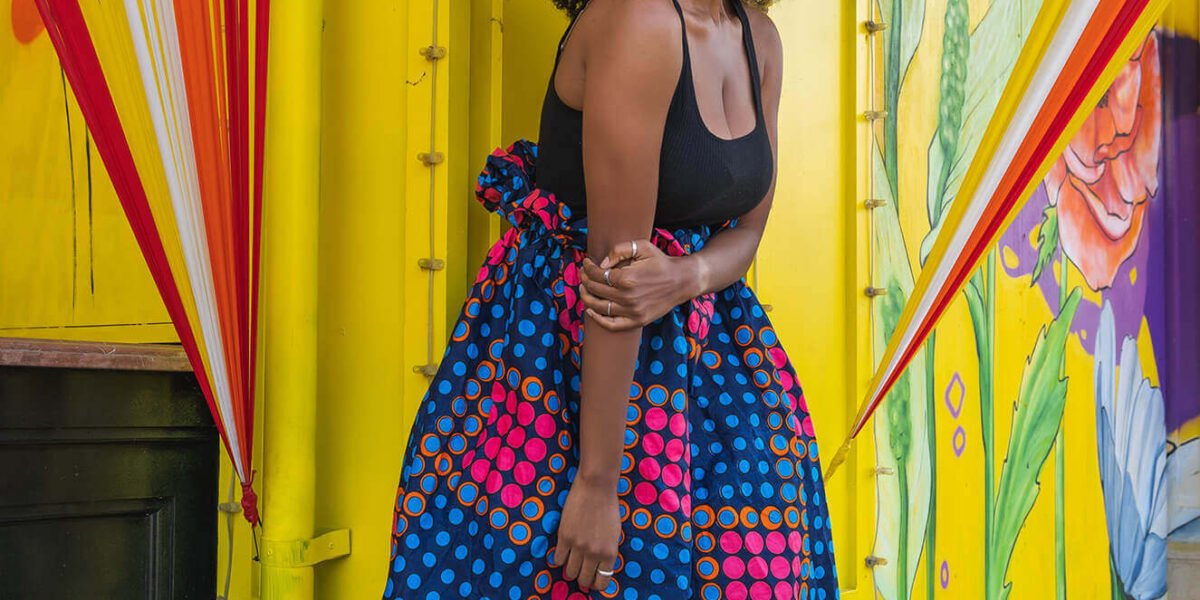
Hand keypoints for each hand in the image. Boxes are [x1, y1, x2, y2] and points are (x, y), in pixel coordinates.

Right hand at [552, 476, 620, 591]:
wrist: (596, 487)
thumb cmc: (608, 507)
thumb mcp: (614, 534)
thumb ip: (607, 552)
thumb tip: (599, 569)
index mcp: (610, 553)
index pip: (602, 582)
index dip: (596, 584)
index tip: (592, 579)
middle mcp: (594, 553)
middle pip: (584, 579)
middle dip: (582, 578)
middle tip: (580, 570)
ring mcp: (578, 546)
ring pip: (570, 571)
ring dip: (570, 569)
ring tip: (571, 560)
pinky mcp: (564, 536)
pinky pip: (558, 559)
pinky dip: (559, 558)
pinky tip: (563, 551)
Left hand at [579, 239, 699, 330]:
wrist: (682, 281)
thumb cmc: (661, 262)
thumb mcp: (642, 247)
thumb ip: (619, 250)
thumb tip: (602, 264)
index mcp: (627, 278)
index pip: (598, 274)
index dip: (588, 268)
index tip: (586, 263)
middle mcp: (627, 297)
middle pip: (595, 290)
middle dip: (585, 280)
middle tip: (584, 274)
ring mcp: (632, 311)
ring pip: (599, 307)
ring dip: (586, 297)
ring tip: (584, 289)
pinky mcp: (637, 320)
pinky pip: (611, 325)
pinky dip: (598, 319)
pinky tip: (591, 310)